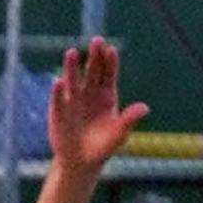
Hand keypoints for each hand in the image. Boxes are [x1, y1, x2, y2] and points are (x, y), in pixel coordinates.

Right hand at [48, 37, 149, 174]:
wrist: (81, 161)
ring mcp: (73, 98)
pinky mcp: (58, 109)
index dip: (110, 62)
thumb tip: (145, 108)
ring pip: (73, 79)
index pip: (109, 74)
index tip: (112, 50)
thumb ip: (129, 120)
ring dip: (72, 66)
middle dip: (94, 56)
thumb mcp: (119, 135)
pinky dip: (58, 90)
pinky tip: (59, 82)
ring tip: (72, 53)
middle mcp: (89, 92)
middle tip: (96, 40)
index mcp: (107, 95)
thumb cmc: (103, 147)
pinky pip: (58, 98)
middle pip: (92, 70)